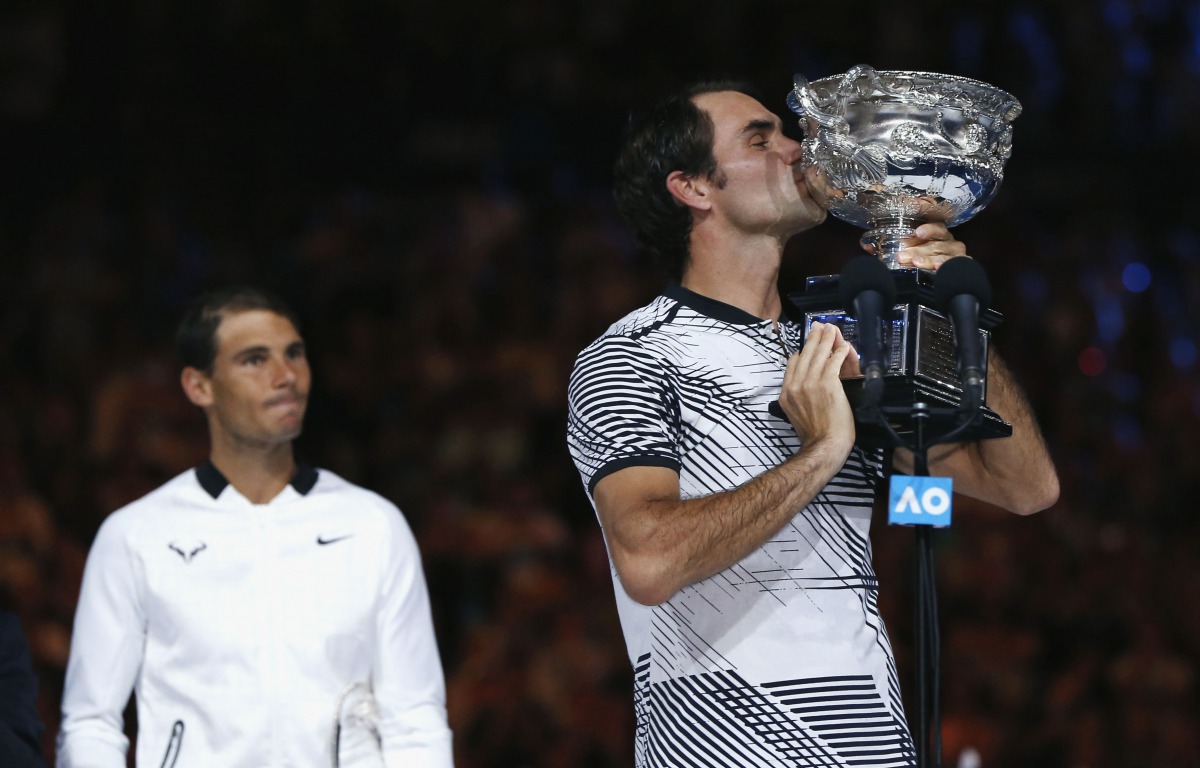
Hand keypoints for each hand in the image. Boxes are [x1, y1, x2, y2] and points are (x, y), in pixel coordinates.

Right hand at [778, 322, 855, 452]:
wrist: (823, 445)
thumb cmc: (813, 436)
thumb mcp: (794, 415)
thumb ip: (795, 398)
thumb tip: (799, 390)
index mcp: (786, 393)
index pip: (793, 364)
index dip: (802, 352)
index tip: (808, 346)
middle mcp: (796, 385)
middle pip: (806, 354)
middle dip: (814, 338)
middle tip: (819, 327)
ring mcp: (811, 383)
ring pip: (820, 355)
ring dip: (828, 339)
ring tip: (832, 329)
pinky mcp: (828, 383)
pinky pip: (834, 361)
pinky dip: (840, 352)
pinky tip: (844, 345)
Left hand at [885, 223, 967, 269]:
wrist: (943, 273)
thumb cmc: (920, 254)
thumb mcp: (907, 248)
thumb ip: (889, 246)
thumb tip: (867, 246)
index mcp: (936, 232)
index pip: (935, 226)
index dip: (928, 229)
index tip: (917, 233)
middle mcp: (947, 240)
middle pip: (934, 243)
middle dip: (918, 249)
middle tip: (902, 256)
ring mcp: (955, 252)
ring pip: (943, 254)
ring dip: (928, 259)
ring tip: (916, 262)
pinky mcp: (960, 263)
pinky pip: (956, 264)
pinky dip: (946, 265)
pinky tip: (938, 268)